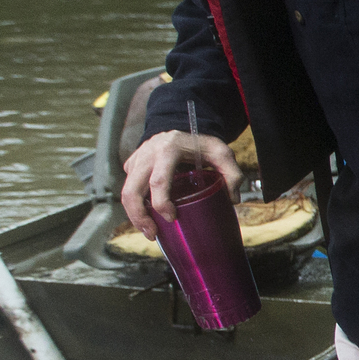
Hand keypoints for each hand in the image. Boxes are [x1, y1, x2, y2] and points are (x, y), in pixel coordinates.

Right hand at [120, 130, 242, 238]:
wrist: (181, 125)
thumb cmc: (201, 144)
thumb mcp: (221, 153)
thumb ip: (232, 173)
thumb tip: (233, 199)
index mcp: (169, 149)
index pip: (158, 180)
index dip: (161, 203)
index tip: (171, 218)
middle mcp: (148, 153)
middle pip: (132, 190)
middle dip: (139, 216)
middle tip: (153, 234)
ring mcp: (137, 159)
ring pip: (126, 191)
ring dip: (134, 215)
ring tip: (149, 231)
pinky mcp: (132, 165)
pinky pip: (128, 188)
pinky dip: (135, 206)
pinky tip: (147, 218)